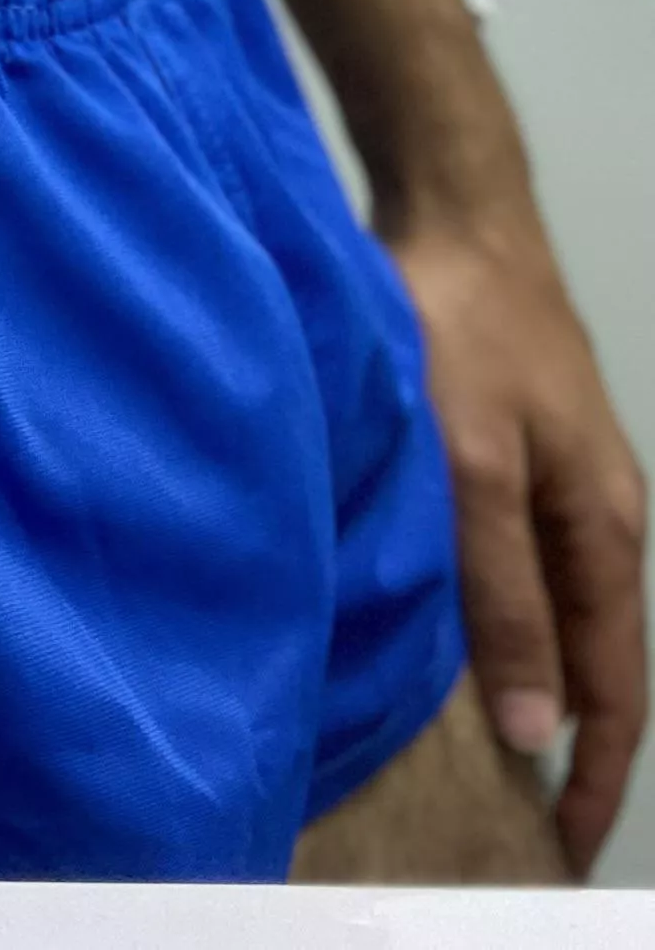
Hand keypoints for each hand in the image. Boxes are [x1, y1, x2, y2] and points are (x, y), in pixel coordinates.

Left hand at [390, 201, 648, 874]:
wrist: (455, 212)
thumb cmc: (462, 329)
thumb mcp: (473, 469)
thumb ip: (499, 594)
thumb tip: (531, 726)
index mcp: (604, 533)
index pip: (614, 691)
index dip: (593, 775)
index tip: (558, 847)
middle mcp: (593, 517)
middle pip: (588, 658)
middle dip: (559, 740)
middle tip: (507, 816)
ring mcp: (555, 483)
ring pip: (547, 611)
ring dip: (522, 678)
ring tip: (470, 746)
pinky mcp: (511, 452)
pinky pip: (513, 562)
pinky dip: (493, 613)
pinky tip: (445, 631)